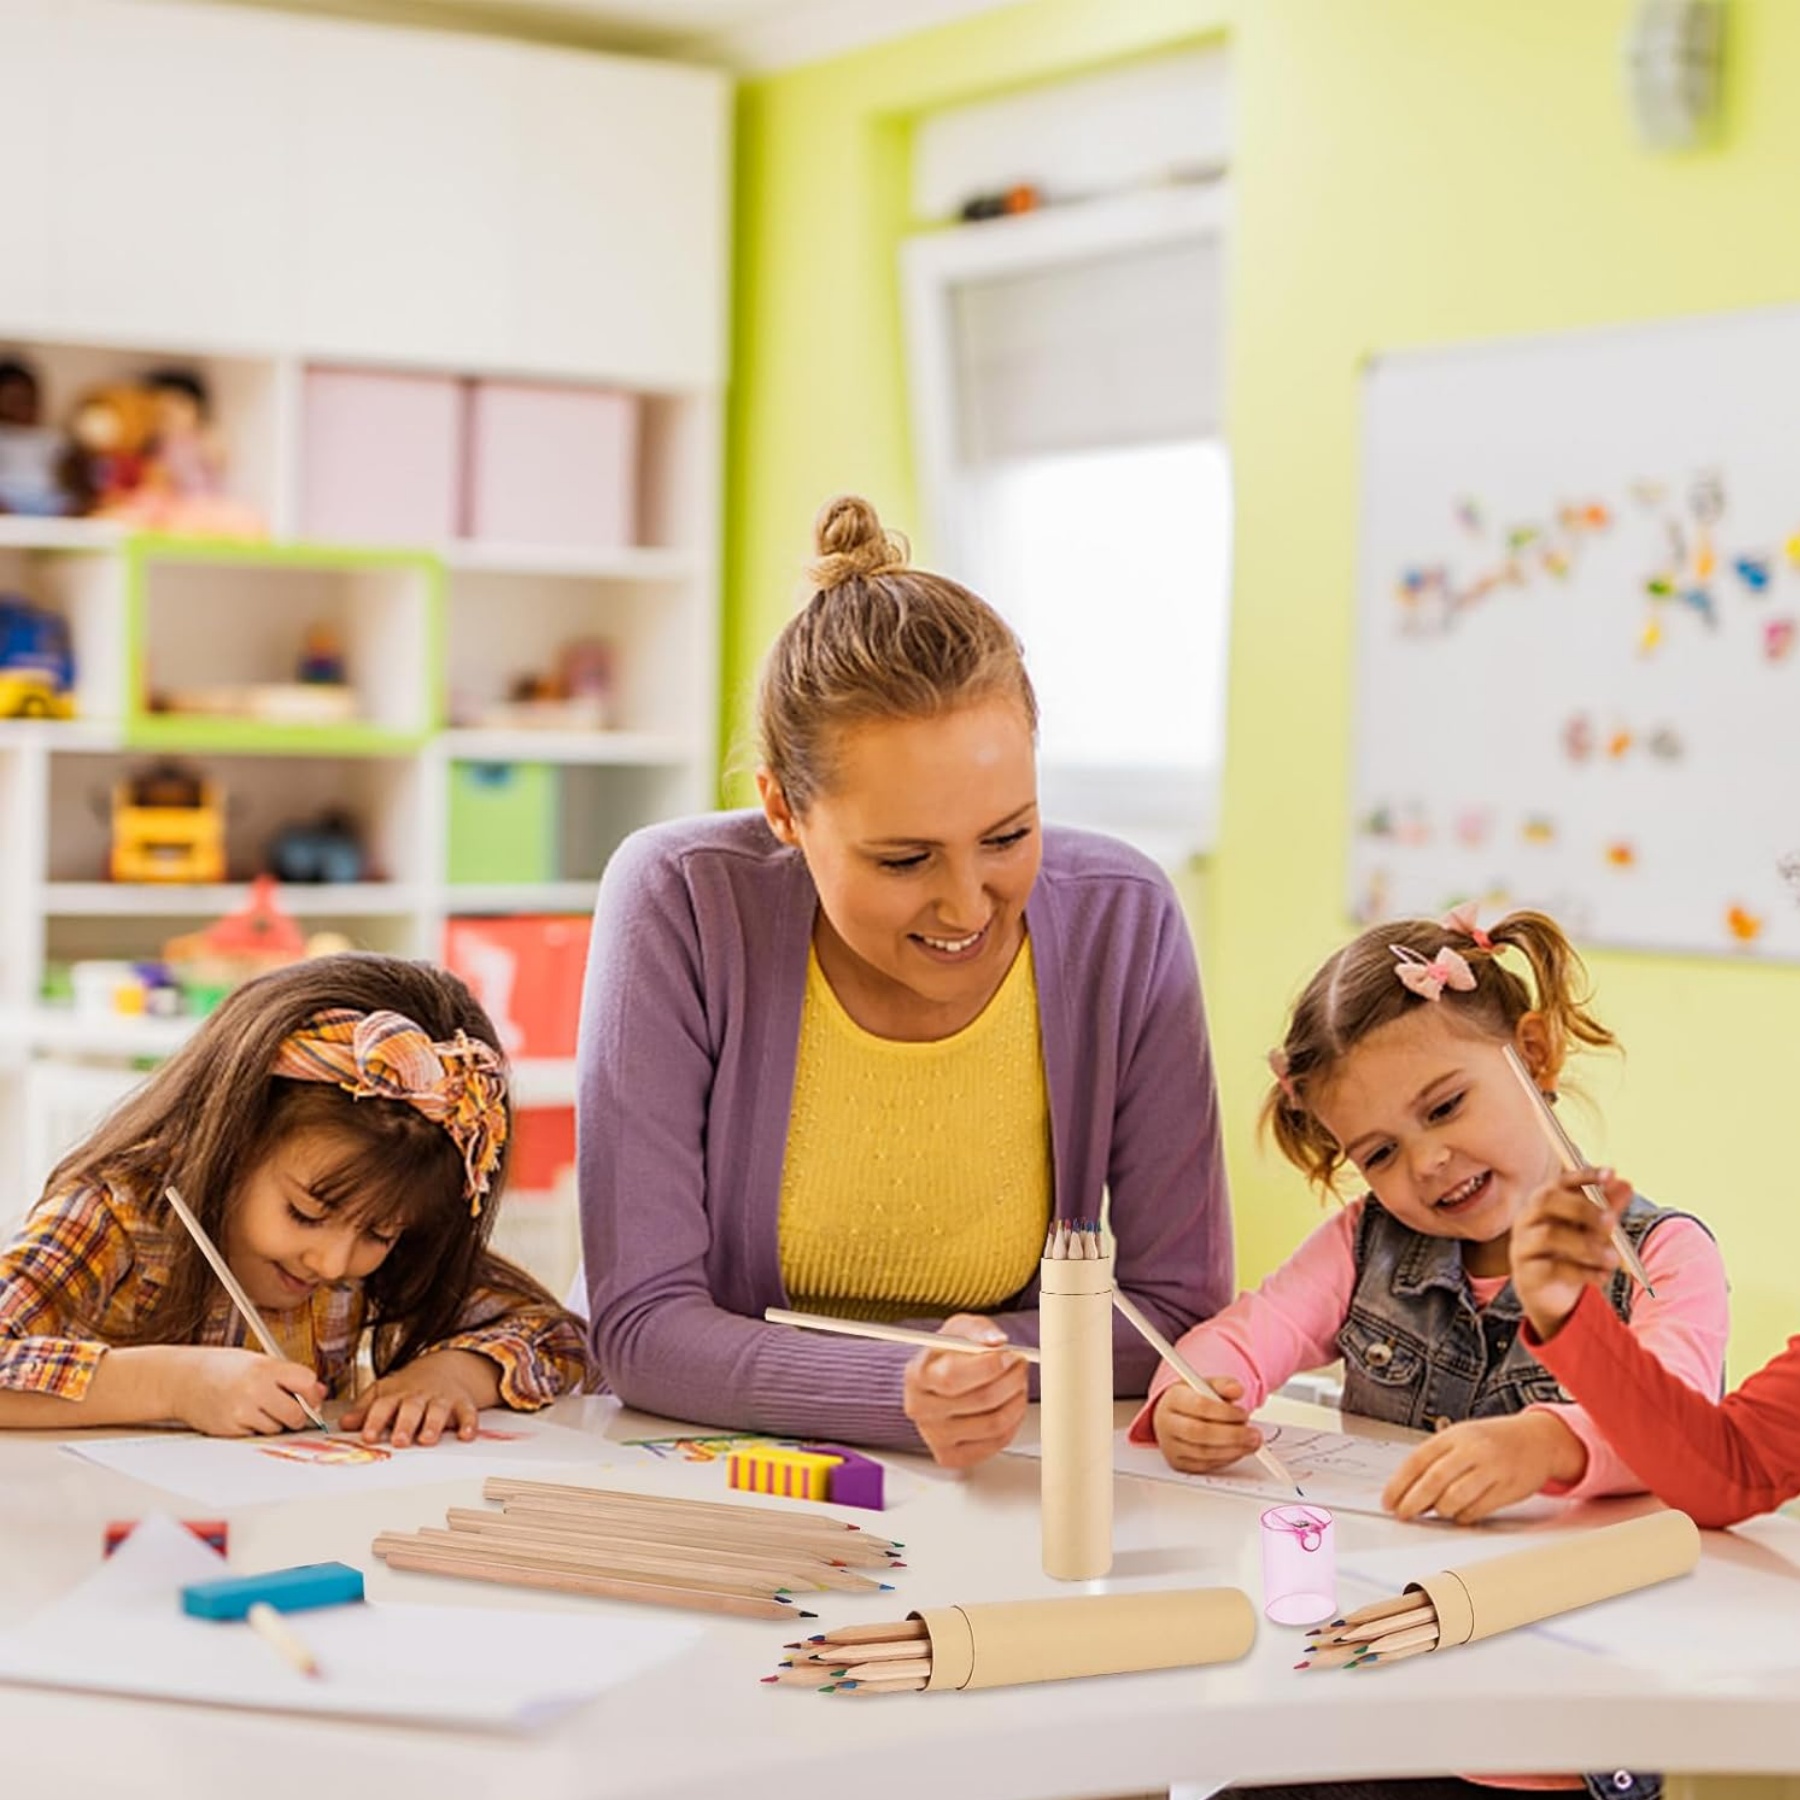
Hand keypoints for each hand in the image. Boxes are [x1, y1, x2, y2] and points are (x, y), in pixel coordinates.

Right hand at [171, 1347, 326, 1437]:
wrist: (182, 1380)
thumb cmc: (222, 1368)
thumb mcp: (257, 1361)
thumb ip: (288, 1375)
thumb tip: (319, 1391)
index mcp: (266, 1367)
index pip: (307, 1383)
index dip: (312, 1393)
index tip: (310, 1397)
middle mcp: (255, 1389)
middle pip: (296, 1414)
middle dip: (297, 1415)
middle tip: (289, 1409)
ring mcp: (242, 1411)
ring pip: (277, 1428)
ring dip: (275, 1423)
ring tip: (259, 1407)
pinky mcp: (230, 1429)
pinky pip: (257, 1436)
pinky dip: (255, 1429)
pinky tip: (243, 1415)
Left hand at [339, 1349, 500, 1446]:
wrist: (445, 1366)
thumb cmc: (409, 1386)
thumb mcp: (384, 1392)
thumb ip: (364, 1409)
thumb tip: (344, 1424)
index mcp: (397, 1394)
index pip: (383, 1405)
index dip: (375, 1420)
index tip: (367, 1436)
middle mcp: (419, 1396)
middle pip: (411, 1408)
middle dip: (405, 1424)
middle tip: (399, 1441)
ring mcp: (441, 1398)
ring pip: (438, 1410)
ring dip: (433, 1424)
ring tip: (427, 1440)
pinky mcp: (462, 1403)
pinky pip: (468, 1412)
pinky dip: (469, 1423)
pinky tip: (465, 1435)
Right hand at [902, 1313, 1029, 1470]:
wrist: (938, 1381)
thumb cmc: (949, 1354)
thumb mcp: (960, 1328)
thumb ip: (978, 1330)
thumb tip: (996, 1341)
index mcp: (917, 1375)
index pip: (953, 1377)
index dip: (988, 1366)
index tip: (1008, 1355)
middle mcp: (920, 1409)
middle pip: (979, 1400)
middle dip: (1011, 1379)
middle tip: (1020, 1365)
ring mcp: (934, 1436)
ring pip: (993, 1424)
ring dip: (1016, 1400)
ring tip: (1017, 1383)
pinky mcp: (951, 1456)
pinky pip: (995, 1443)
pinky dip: (1012, 1423)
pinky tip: (1009, 1405)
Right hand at [1151, 1375, 1261, 1473]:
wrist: (1174, 1416)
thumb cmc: (1191, 1400)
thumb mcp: (1206, 1385)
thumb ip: (1223, 1385)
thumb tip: (1237, 1390)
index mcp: (1173, 1399)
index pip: (1199, 1406)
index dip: (1225, 1412)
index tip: (1244, 1414)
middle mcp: (1167, 1424)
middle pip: (1199, 1433)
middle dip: (1232, 1435)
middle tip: (1254, 1434)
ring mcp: (1171, 1446)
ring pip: (1203, 1453)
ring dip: (1233, 1449)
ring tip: (1251, 1442)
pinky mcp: (1178, 1463)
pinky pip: (1205, 1465)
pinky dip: (1226, 1459)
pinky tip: (1238, 1450)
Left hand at [1383, 1412, 1583, 1522]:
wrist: (1537, 1440)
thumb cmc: (1492, 1441)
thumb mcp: (1460, 1438)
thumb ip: (1436, 1460)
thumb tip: (1407, 1491)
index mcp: (1454, 1436)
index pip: (1417, 1460)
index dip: (1399, 1483)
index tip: (1388, 1500)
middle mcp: (1471, 1450)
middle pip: (1433, 1481)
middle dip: (1413, 1502)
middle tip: (1403, 1514)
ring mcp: (1491, 1469)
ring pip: (1454, 1498)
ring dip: (1440, 1511)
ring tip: (1437, 1511)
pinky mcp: (1507, 1488)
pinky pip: (1477, 1510)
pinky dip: (1463, 1516)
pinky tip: (1459, 1514)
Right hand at [1511, 1167, 1632, 1340]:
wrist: (1550, 1295)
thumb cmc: (1570, 1253)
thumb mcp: (1591, 1231)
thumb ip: (1607, 1209)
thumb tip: (1626, 1185)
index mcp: (1543, 1202)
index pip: (1559, 1181)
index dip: (1583, 1176)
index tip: (1610, 1174)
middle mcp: (1527, 1218)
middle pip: (1546, 1200)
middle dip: (1582, 1208)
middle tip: (1612, 1220)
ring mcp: (1523, 1245)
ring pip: (1550, 1236)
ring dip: (1588, 1246)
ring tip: (1614, 1259)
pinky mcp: (1527, 1273)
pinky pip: (1553, 1268)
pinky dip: (1583, 1272)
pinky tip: (1602, 1276)